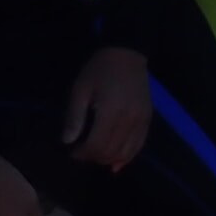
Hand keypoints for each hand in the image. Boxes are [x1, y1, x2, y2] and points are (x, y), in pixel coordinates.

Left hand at [61, 46, 151, 172]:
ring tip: (96, 155)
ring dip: (109, 159)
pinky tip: (115, 162)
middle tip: (82, 153)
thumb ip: (74, 116)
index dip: (82, 153)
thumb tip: (67, 141)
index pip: (97, 144)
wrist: (126, 53)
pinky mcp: (148, 118)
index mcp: (111, 110)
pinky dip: (127, 157)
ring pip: (126, 152)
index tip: (72, 151)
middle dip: (94, 157)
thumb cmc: (99, 69)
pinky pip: (139, 146)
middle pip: (111, 151)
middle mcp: (130, 118)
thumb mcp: (80, 88)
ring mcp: (141, 119)